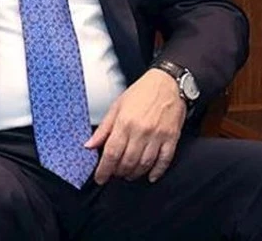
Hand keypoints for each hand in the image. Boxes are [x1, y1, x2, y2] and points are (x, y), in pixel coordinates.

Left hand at [85, 68, 185, 184]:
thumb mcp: (117, 107)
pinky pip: (164, 160)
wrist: (167, 83)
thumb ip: (104, 128)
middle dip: (119, 172)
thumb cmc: (141, 93)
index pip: (111, 152)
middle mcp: (141, 131)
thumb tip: (89, 145)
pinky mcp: (172, 138)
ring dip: (135, 173)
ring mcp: (158, 136)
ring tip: (128, 175)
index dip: (104, 169)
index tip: (100, 178)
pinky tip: (150, 176)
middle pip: (127, 161)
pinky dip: (157, 171)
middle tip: (114, 174)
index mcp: (125, 122)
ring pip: (145, 163)